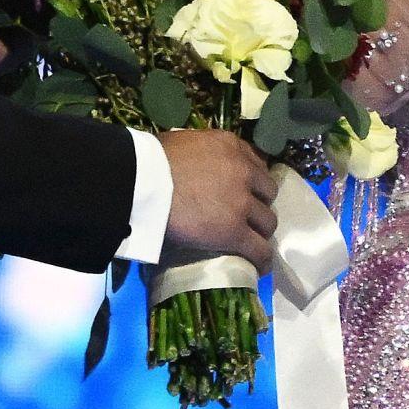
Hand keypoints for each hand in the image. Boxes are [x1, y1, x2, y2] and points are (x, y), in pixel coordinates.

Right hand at [158, 130, 278, 272]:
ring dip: (260, 231)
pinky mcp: (234, 231)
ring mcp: (241, 202)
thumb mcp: (186, 142)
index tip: (248, 190)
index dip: (253, 181)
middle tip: (246, 215)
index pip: (256, 163)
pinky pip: (259, 249)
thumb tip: (197, 165)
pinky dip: (261, 259)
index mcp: (230, 146)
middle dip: (259, 203)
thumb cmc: (152, 159)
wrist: (142, 181)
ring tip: (251, 241)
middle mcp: (243, 171)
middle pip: (267, 192)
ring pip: (267, 221)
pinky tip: (259, 266)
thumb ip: (202, 153)